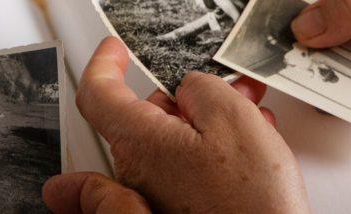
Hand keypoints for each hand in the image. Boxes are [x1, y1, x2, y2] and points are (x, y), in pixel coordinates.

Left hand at [43, 37, 308, 212]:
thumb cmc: (250, 204)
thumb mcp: (235, 120)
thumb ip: (203, 89)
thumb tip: (193, 88)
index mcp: (142, 142)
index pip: (98, 93)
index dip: (106, 64)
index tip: (116, 52)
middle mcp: (138, 171)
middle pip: (147, 115)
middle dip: (186, 98)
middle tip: (228, 90)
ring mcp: (154, 193)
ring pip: (170, 140)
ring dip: (206, 124)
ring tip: (251, 123)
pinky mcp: (176, 206)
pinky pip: (182, 166)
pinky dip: (208, 150)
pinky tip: (244, 151)